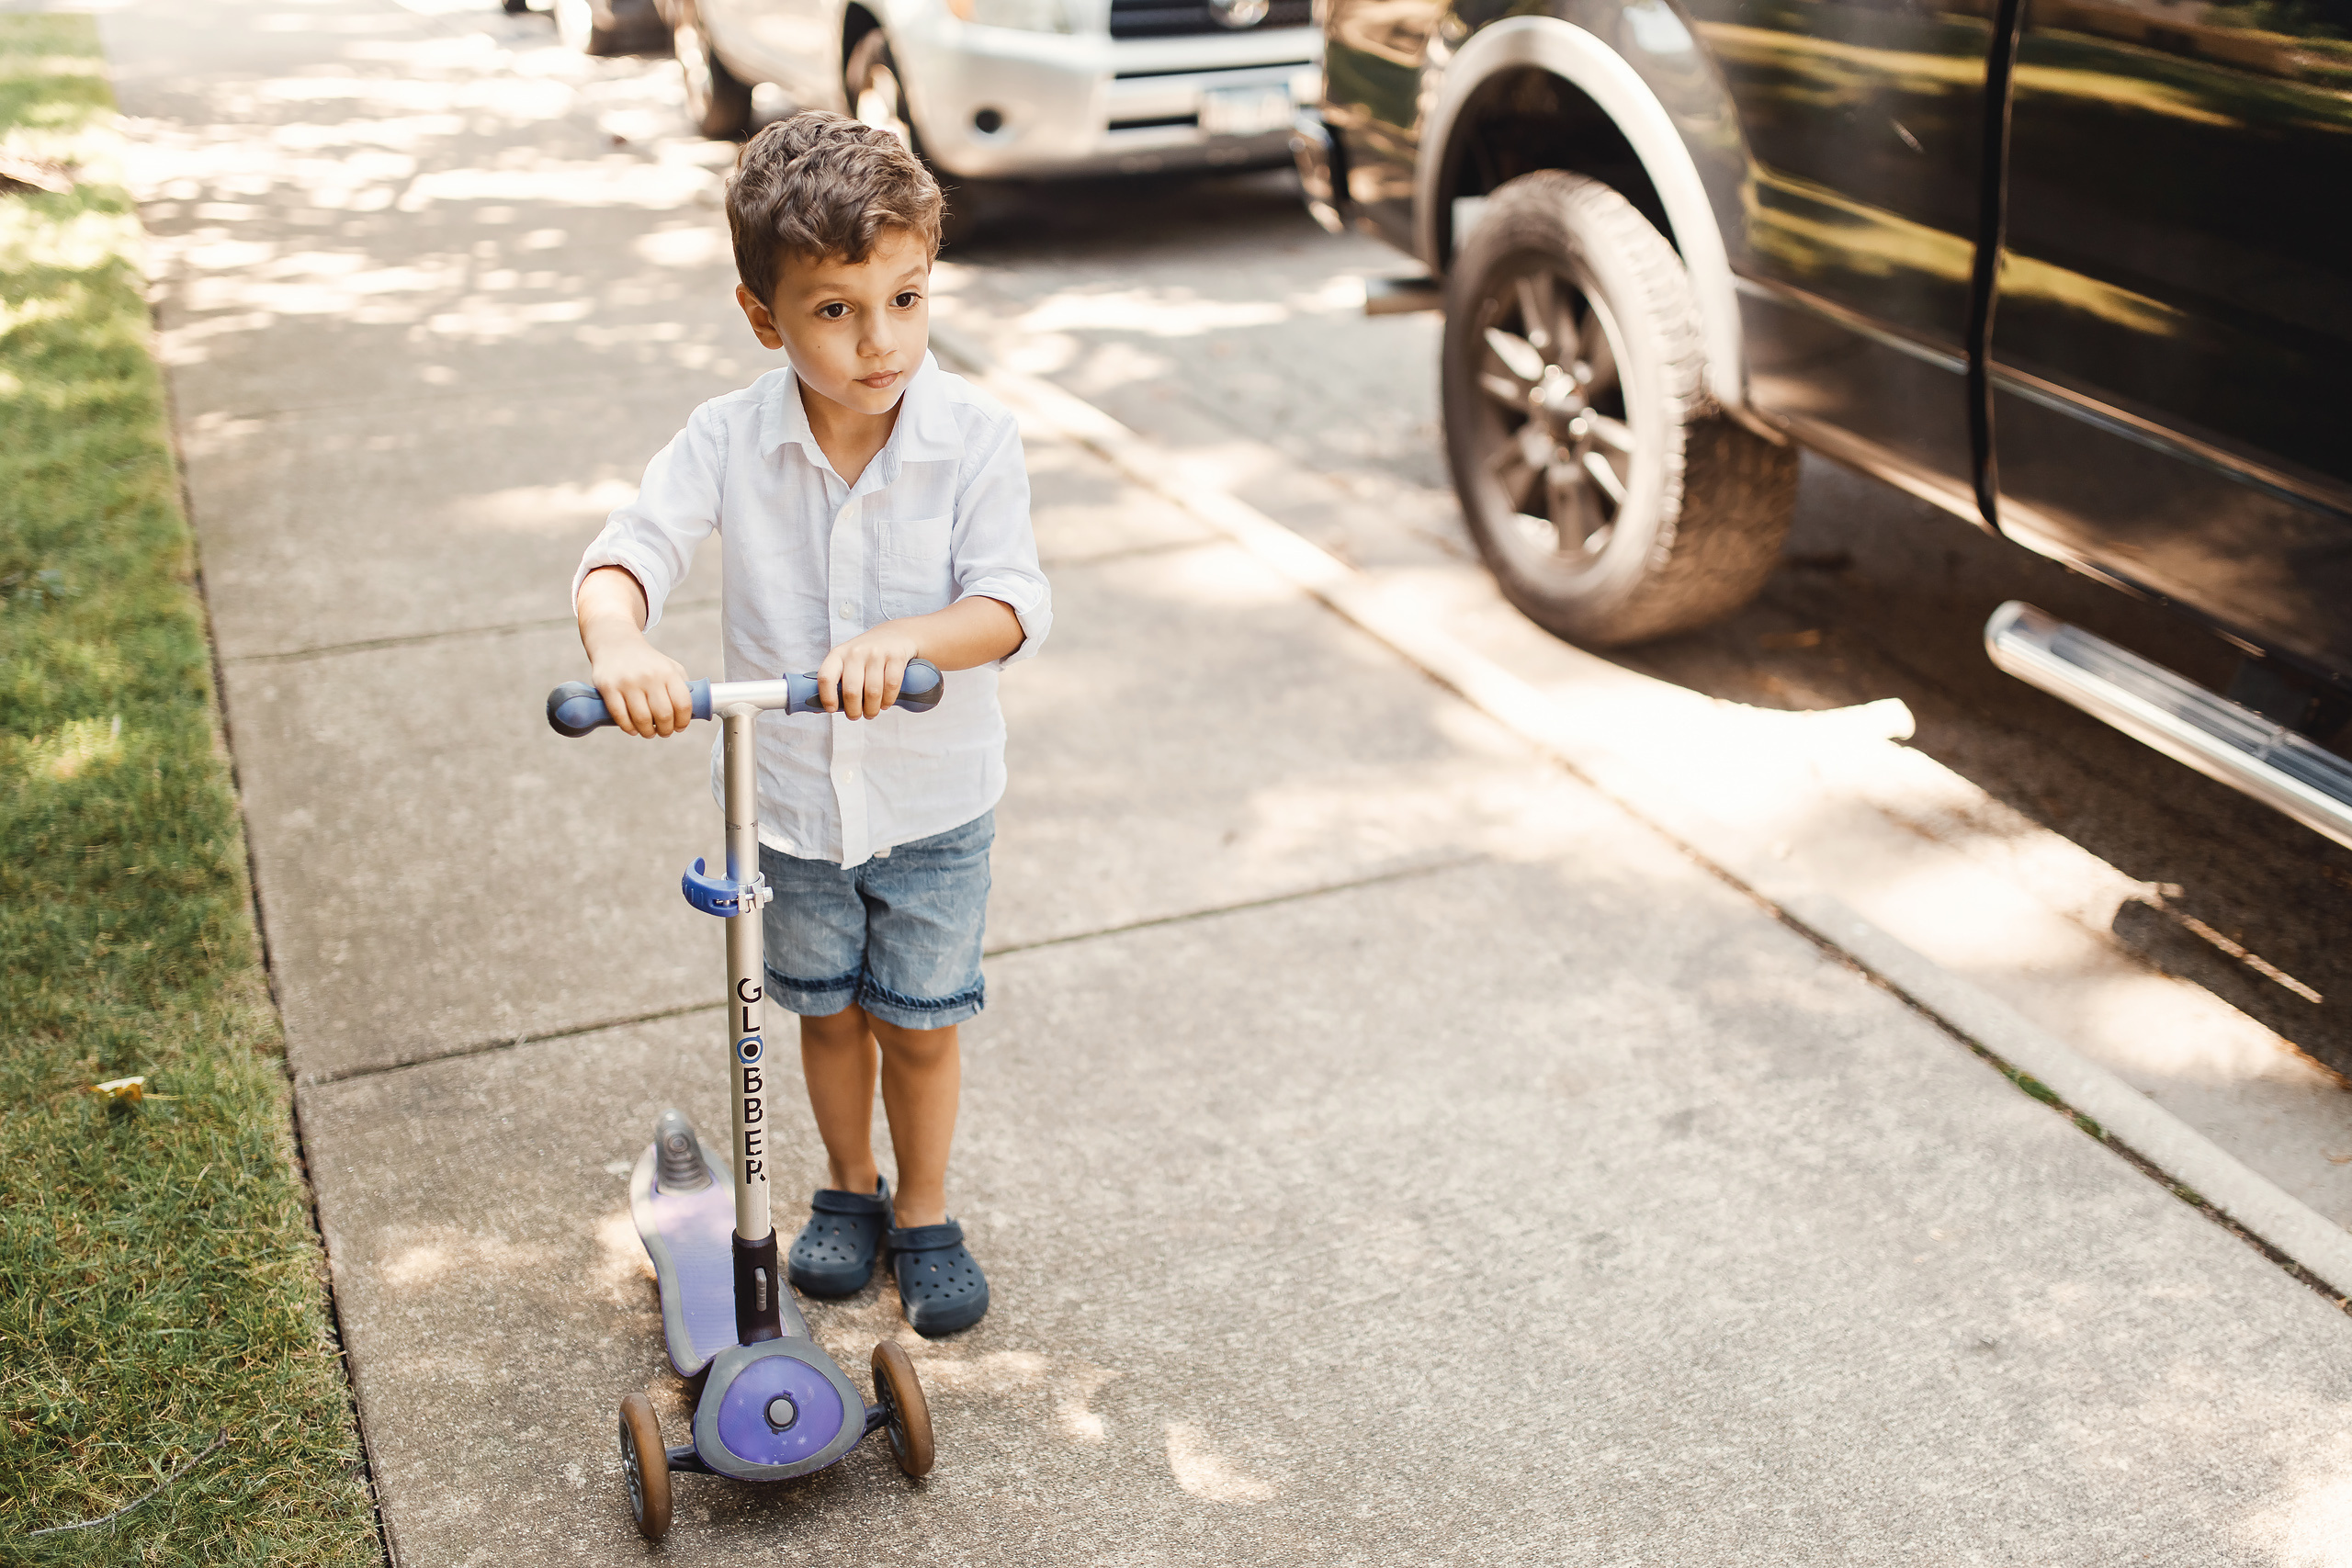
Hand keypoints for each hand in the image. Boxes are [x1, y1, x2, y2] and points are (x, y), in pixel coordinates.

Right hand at [578, 567, 691, 737]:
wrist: (615, 642)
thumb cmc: (646, 661)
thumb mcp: (669, 666)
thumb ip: (682, 686)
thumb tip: (693, 712)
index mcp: (668, 673)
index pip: (683, 705)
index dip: (683, 721)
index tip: (680, 727)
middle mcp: (649, 677)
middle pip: (663, 715)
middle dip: (666, 730)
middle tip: (664, 732)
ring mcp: (628, 682)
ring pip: (642, 719)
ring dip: (647, 732)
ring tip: (648, 732)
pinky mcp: (608, 687)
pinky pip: (620, 716)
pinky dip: (628, 728)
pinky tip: (633, 729)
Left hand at [818, 621, 921, 719]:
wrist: (896, 634)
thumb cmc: (867, 654)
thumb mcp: (847, 661)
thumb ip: (835, 682)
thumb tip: (817, 708)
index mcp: (838, 654)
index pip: (825, 677)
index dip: (827, 697)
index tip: (832, 709)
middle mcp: (856, 652)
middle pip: (851, 691)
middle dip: (854, 710)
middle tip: (855, 716)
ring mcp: (876, 653)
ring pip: (872, 692)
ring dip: (872, 709)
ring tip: (871, 712)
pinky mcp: (896, 656)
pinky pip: (891, 686)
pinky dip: (888, 700)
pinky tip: (885, 703)